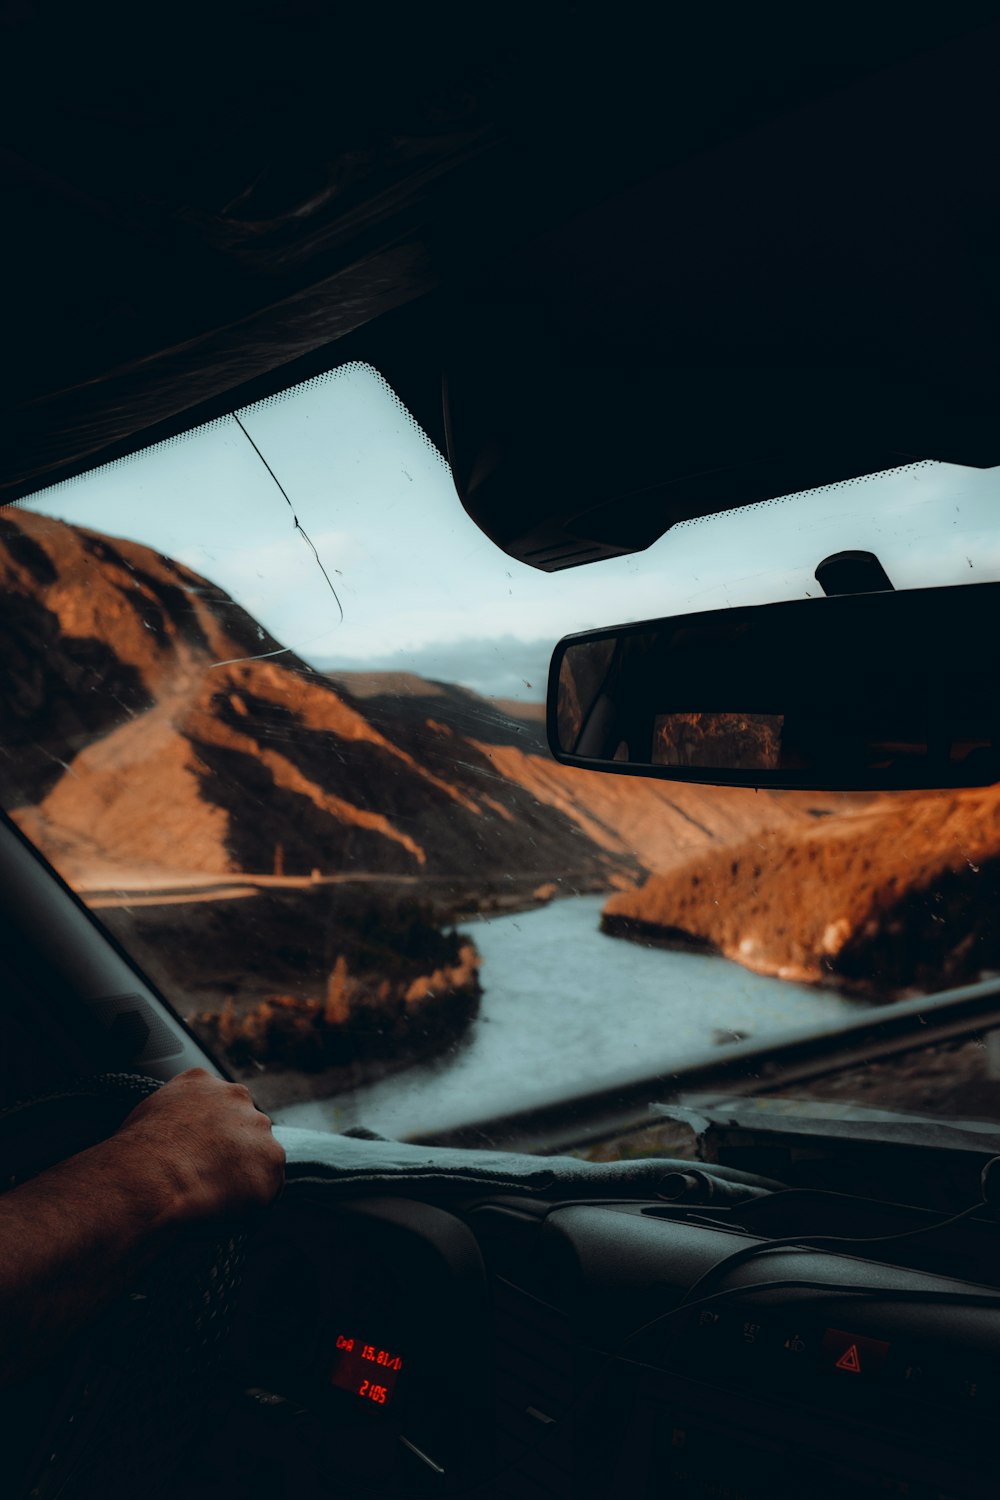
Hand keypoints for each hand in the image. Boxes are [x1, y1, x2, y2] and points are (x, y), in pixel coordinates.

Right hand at [115, 1070, 284, 1226]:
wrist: (153, 1179)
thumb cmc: (136, 1156)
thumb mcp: (143, 1118)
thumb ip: (169, 1118)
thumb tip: (167, 1139)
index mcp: (200, 1081)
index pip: (214, 1104)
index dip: (206, 1135)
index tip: (195, 1155)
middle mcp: (235, 1097)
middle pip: (242, 1126)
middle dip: (230, 1152)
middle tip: (205, 1180)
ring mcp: (258, 1128)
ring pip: (258, 1156)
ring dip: (242, 1177)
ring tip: (210, 1200)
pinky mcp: (272, 1161)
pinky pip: (267, 1190)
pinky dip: (250, 1206)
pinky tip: (223, 1213)